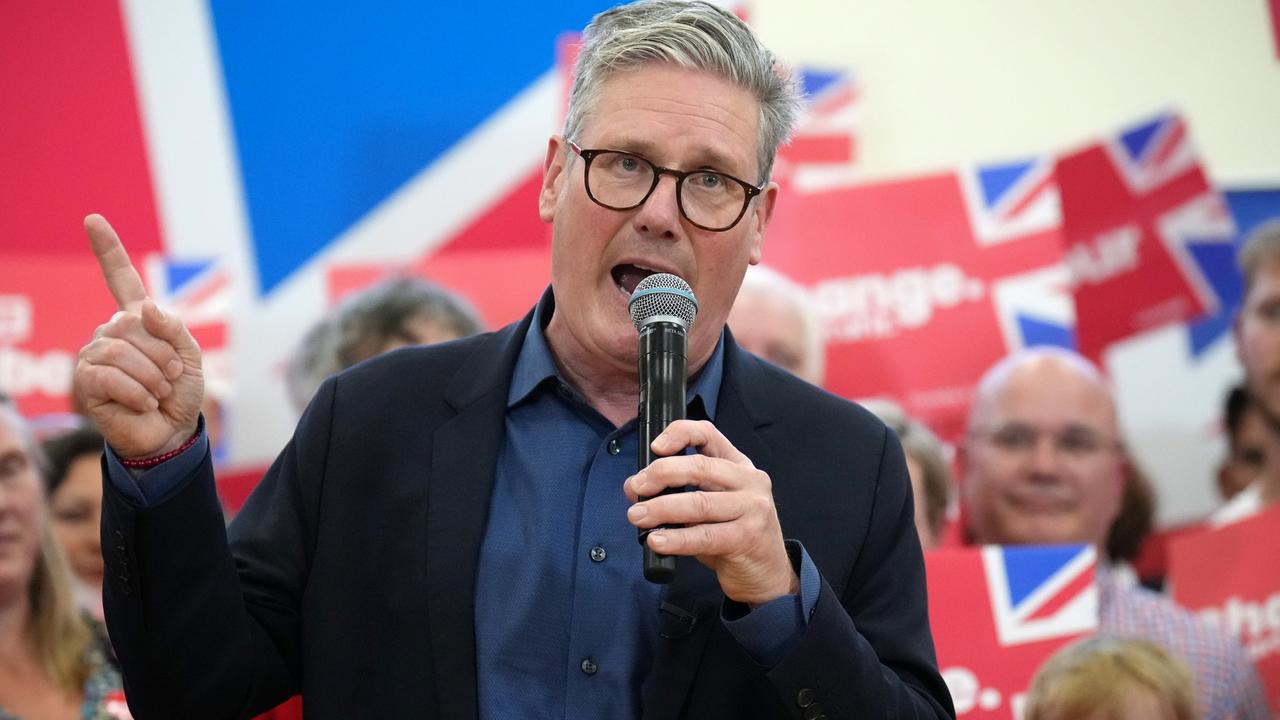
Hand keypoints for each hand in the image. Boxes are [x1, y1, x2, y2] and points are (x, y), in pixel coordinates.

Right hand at [74, 214, 203, 458]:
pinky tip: (142, 403)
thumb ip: (173, 329)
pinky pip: (109, 375)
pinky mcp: (85, 381)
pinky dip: (137, 392)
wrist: (170, 432)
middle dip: (162, 354)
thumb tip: (142, 307)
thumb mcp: (190, 357)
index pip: (120, 279)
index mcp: (137, 320)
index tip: (93, 219)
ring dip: (152, 376)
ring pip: (121, 350)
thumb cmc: (180, 394)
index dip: (108, 249)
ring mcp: (94, 355)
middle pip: (132, 324)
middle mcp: (111, 332)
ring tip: (158, 393)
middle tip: (171, 378)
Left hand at [625, 420, 798, 605]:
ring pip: (699, 502)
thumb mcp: (706, 508)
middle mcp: (749, 480)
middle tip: (637, 488)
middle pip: (699, 466)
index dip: (679, 434)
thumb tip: (635, 486)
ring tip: (637, 516)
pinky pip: (704, 536)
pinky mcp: (748, 537)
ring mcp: (753, 508)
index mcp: (738, 465)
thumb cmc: (732, 537)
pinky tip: (657, 541)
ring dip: (661, 508)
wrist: (766, 574)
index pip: (708, 434)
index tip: (655, 448)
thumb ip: (676, 493)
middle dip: (660, 475)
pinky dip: (676, 539)